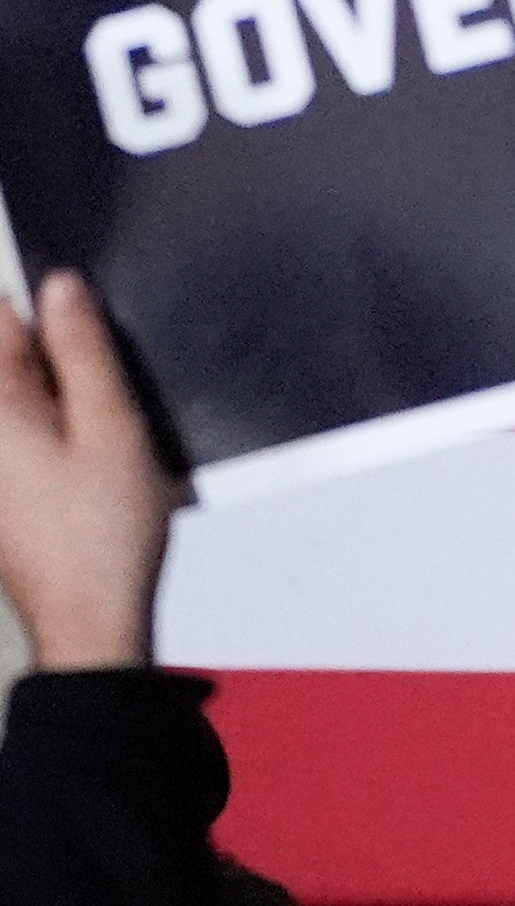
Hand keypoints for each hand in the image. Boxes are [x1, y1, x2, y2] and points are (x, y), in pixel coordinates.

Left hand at [0, 273, 180, 670]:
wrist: (90, 618)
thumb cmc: (101, 534)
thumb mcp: (112, 424)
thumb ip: (83, 349)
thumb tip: (61, 287)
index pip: (5, 318)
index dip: (54, 307)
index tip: (92, 321)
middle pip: (14, 360)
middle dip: (64, 356)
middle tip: (107, 396)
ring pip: (27, 398)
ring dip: (68, 399)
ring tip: (104, 437)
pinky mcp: (4, 492)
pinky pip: (30, 435)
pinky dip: (63, 435)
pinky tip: (94, 465)